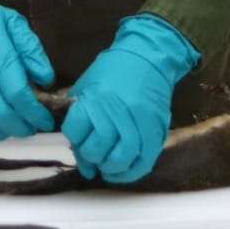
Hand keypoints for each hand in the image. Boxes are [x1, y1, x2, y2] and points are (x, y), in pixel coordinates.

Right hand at [0, 0, 56, 142]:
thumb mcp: (10, 21)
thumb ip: (31, 49)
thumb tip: (46, 78)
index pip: (20, 97)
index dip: (36, 114)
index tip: (45, 119)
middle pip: (3, 116)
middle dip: (22, 128)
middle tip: (31, 127)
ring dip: (1, 133)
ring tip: (11, 128)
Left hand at [62, 13, 199, 183]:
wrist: (149, 56)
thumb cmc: (114, 68)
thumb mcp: (88, 84)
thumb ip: (80, 115)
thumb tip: (77, 150)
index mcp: (94, 99)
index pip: (74, 133)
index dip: (74, 140)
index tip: (78, 139)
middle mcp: (115, 112)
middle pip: (96, 149)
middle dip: (91, 157)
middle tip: (93, 155)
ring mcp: (138, 122)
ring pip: (121, 159)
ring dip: (110, 169)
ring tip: (106, 167)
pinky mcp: (156, 129)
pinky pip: (143, 161)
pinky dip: (131, 172)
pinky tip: (122, 171)